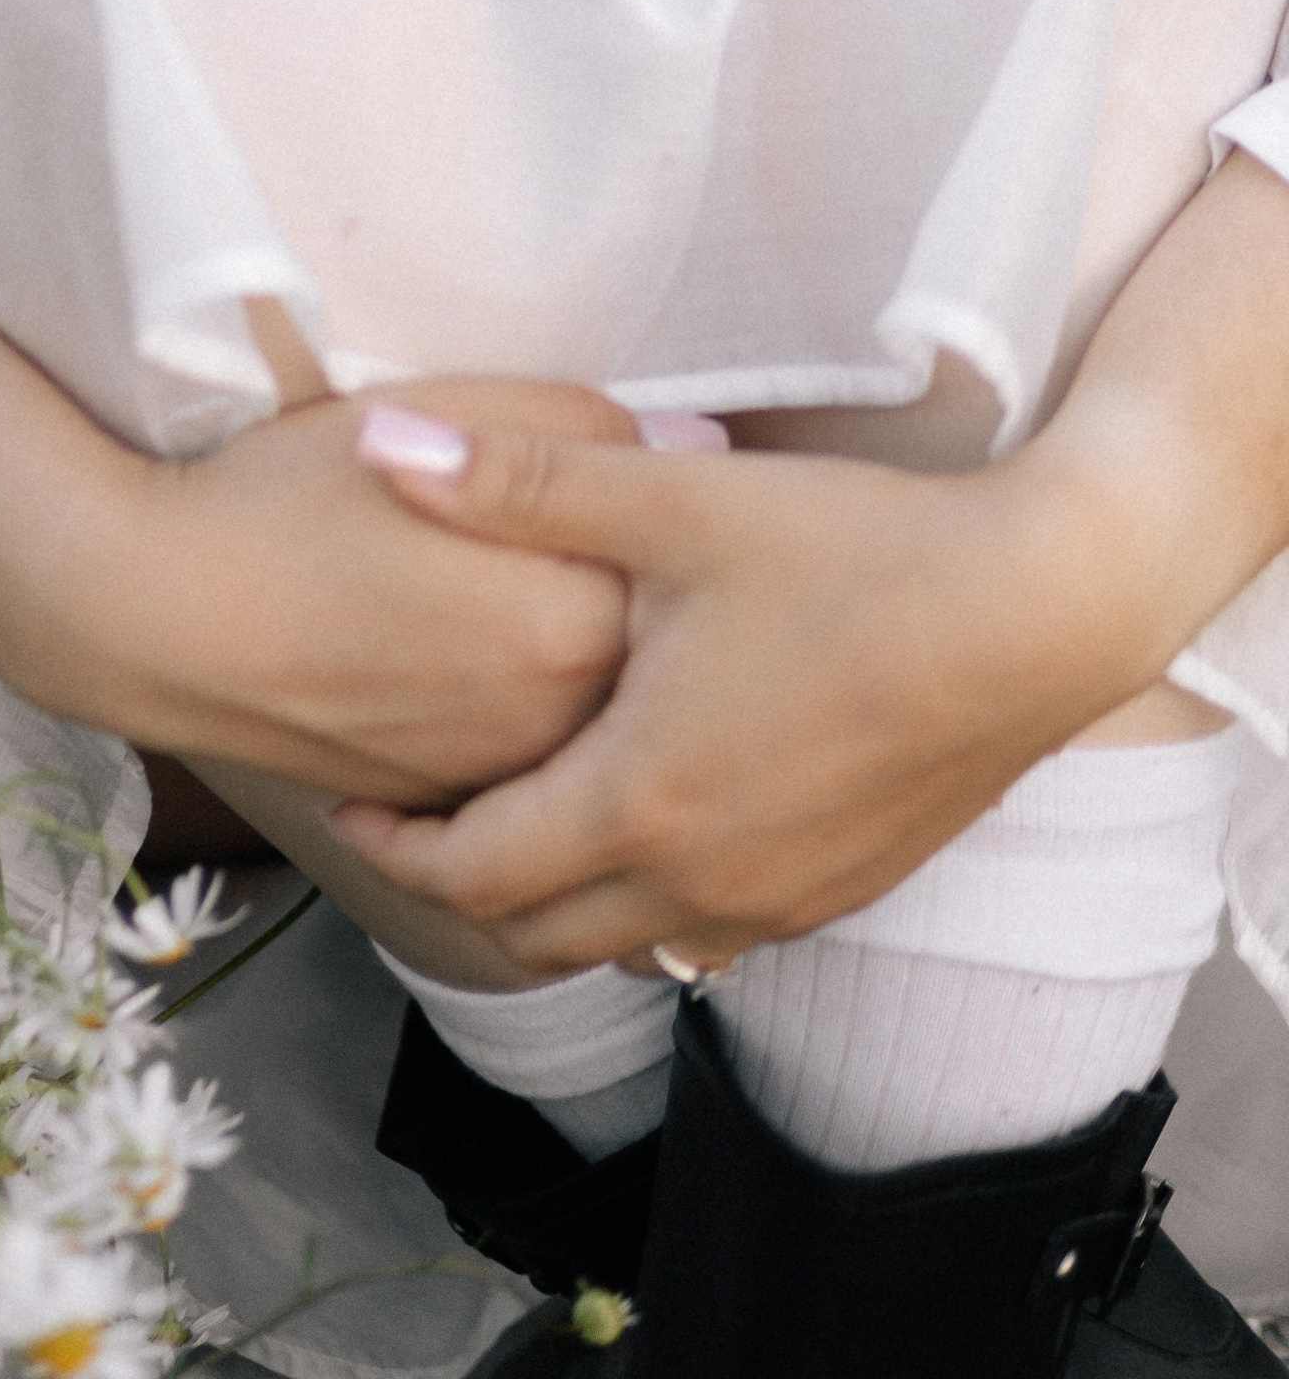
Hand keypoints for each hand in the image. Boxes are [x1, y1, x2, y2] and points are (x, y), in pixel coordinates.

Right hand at [95, 373, 650, 799]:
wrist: (159, 616)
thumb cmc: (292, 495)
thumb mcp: (441, 413)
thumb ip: (582, 427)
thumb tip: (697, 447)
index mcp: (581, 622)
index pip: (681, 572)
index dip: (657, 519)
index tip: (627, 487)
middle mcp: (562, 728)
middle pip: (650, 657)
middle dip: (631, 597)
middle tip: (567, 534)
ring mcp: (503, 784)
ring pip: (589, 717)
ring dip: (578, 663)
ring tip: (504, 590)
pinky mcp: (444, 810)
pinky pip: (520, 763)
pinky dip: (514, 716)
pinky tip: (458, 654)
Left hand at [327, 414, 1160, 970]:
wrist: (1041, 610)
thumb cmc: (857, 553)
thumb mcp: (673, 504)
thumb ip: (518, 481)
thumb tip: (380, 450)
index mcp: (641, 800)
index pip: (473, 872)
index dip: (393, 844)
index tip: (350, 799)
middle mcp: (702, 881)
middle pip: (534, 932)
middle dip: (458, 882)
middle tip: (413, 810)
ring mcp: (780, 899)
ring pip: (622, 941)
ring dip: (552, 897)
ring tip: (515, 806)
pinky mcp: (841, 887)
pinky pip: (705, 930)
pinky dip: (642, 896)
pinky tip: (642, 809)